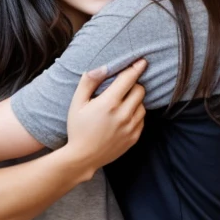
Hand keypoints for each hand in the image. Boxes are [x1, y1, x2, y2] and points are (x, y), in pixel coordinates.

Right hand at [66, 60, 146, 174]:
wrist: (83, 158)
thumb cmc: (77, 129)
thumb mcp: (76, 103)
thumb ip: (88, 82)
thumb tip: (103, 67)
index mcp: (109, 103)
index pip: (129, 79)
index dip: (136, 67)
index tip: (142, 61)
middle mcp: (123, 115)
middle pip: (140, 90)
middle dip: (133, 85)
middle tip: (123, 87)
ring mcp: (130, 127)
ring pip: (142, 105)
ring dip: (135, 101)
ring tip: (121, 104)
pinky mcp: (134, 137)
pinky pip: (142, 120)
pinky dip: (136, 114)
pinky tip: (123, 117)